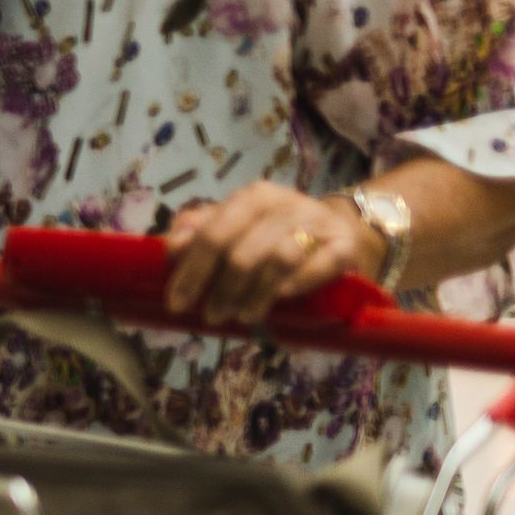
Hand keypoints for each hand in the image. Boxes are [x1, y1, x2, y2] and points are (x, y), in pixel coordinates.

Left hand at [163, 181, 385, 325]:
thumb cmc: (277, 236)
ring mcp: (316, 222)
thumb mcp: (237, 228)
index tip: (176, 303)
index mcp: (252, 198)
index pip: (212, 234)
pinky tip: (282, 297)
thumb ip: (202, 234)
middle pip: (241, 251)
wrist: (341, 232)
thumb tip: (171, 247)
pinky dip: (298, 282)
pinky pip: (319, 264)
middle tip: (210, 316)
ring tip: (242, 316)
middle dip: (220, 289)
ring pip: (277, 259)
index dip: (191, 272)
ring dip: (255, 293)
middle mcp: (284, 204)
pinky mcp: (343, 245)